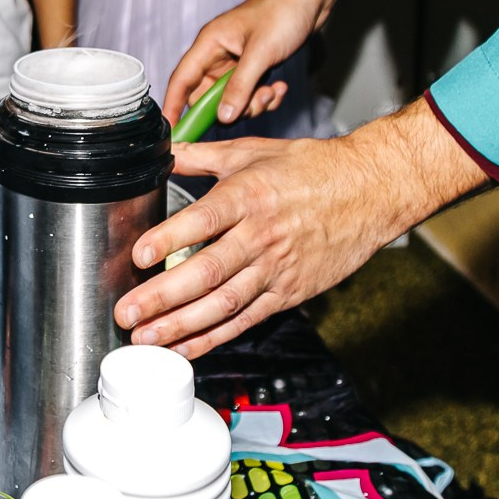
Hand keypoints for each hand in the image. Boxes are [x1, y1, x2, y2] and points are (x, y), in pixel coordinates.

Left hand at [115, 100, 488, 357]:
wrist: (370, 191)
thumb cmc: (313, 168)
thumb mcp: (252, 151)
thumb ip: (201, 155)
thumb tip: (162, 151)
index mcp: (250, 196)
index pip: (205, 220)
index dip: (170, 238)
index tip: (139, 255)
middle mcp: (262, 236)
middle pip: (208, 271)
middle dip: (164, 297)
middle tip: (128, 313)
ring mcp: (277, 269)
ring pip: (224, 303)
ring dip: (182, 325)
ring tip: (147, 338)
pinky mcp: (288, 293)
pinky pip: (246, 319)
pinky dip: (214, 337)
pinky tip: (185, 348)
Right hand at [164, 0, 365, 124]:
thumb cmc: (283, 11)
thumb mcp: (260, 54)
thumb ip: (240, 87)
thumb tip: (223, 116)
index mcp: (210, 43)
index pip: (182, 79)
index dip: (173, 105)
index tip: (172, 130)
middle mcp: (219, 53)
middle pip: (208, 95)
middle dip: (229, 108)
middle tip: (250, 107)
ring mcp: (236, 62)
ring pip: (232, 98)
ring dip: (252, 103)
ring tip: (270, 92)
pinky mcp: (253, 66)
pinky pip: (250, 93)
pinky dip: (264, 97)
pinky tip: (279, 87)